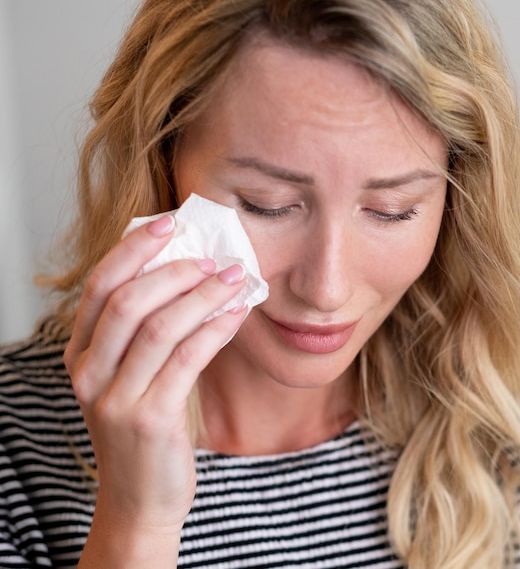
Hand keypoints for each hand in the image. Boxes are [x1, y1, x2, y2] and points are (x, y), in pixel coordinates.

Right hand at [64, 214, 247, 565]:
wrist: (142, 497)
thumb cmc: (146, 426)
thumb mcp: (133, 375)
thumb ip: (148, 329)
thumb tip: (192, 272)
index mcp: (81, 354)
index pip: (100, 287)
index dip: (134, 249)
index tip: (170, 223)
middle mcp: (89, 373)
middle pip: (127, 301)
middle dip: (174, 270)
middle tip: (213, 257)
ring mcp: (116, 398)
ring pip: (160, 327)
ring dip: (203, 295)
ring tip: (236, 278)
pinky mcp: (150, 418)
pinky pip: (188, 358)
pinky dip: (216, 328)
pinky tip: (238, 313)